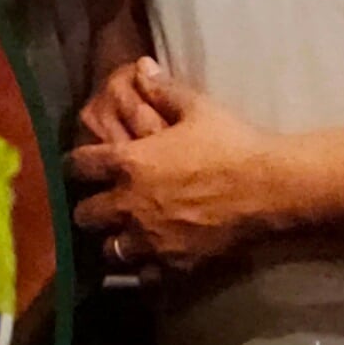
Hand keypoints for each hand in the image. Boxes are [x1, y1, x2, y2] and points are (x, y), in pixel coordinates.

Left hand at [66, 56, 310, 276]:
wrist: (269, 188)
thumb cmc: (231, 142)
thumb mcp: (196, 107)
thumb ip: (163, 90)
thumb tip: (142, 66)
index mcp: (128, 163)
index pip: (78, 166)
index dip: (74, 165)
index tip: (77, 166)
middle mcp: (130, 204)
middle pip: (85, 214)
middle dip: (88, 208)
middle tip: (99, 204)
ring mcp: (150, 238)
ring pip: (109, 250)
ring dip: (112, 241)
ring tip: (122, 236)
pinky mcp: (174, 263)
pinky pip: (144, 277)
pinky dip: (143, 271)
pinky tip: (151, 263)